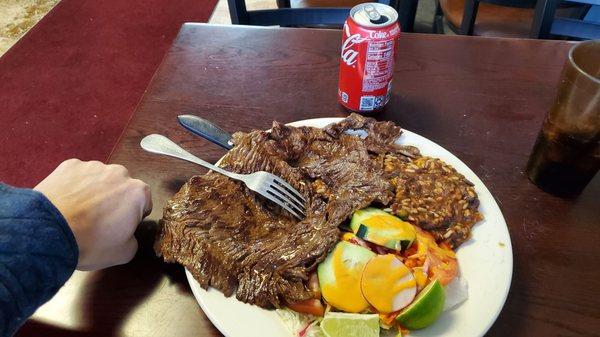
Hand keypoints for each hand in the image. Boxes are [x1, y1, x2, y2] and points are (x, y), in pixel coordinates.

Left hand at [34, 159, 151, 270]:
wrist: (48, 232)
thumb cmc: (91, 242)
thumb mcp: (124, 253)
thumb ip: (133, 239)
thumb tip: (126, 233)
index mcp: (138, 192)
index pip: (144, 203)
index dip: (133, 217)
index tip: (119, 227)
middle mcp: (120, 173)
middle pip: (122, 187)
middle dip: (114, 200)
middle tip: (98, 220)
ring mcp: (93, 166)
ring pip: (99, 179)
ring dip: (94, 192)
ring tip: (77, 212)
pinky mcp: (69, 165)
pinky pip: (77, 176)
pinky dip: (73, 186)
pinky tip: (64, 203)